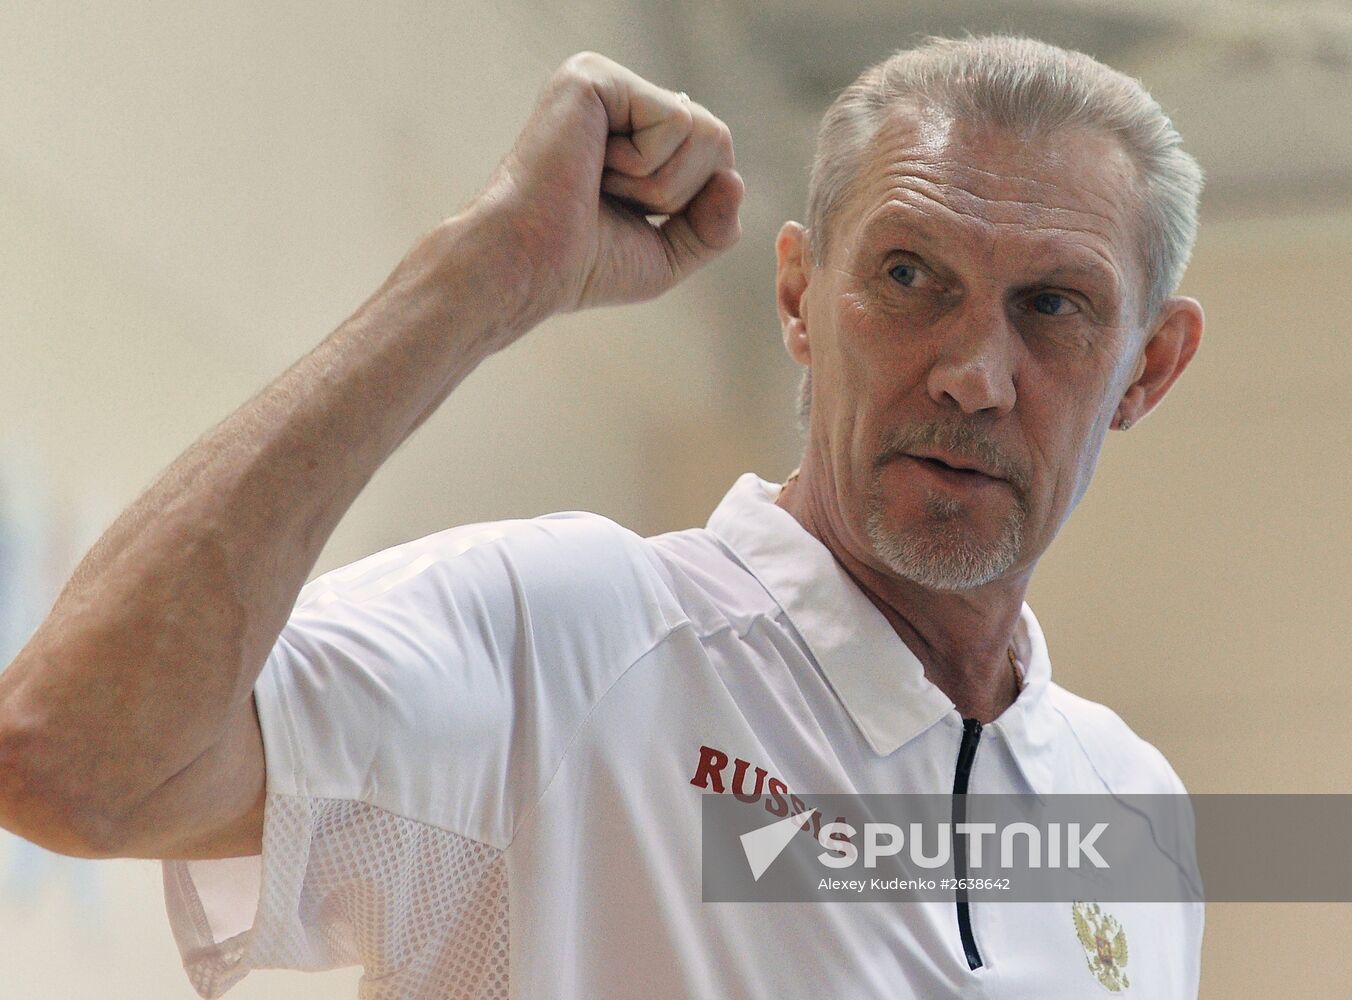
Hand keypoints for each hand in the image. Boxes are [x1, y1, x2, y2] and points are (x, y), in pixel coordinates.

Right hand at [472, 52, 743, 319]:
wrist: (529, 266)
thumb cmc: (585, 264)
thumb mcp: (669, 253)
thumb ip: (715, 226)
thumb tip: (735, 180)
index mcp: (635, 131)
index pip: (715, 154)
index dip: (692, 202)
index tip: (629, 216)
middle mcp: (621, 98)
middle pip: (718, 138)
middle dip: (680, 193)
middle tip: (614, 202)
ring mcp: (607, 82)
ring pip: (703, 130)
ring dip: (660, 184)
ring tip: (600, 185)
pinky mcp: (595, 76)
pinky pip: (676, 120)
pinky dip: (645, 164)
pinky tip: (592, 167)